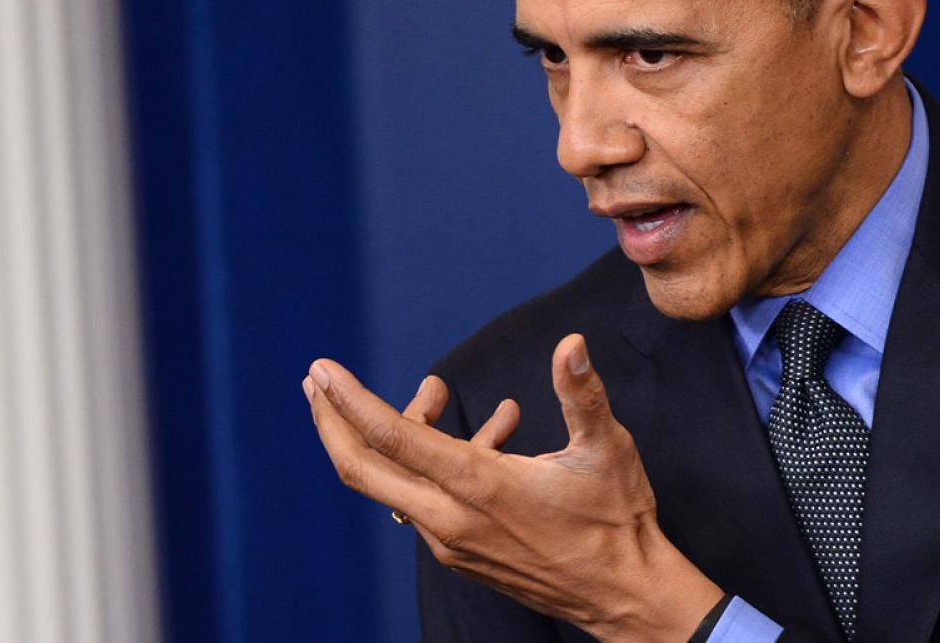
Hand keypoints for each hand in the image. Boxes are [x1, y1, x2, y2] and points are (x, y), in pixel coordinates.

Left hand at [304, 333, 723, 641]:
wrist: (624, 597)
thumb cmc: (616, 521)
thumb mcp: (606, 449)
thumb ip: (581, 393)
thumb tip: (571, 343)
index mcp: (478, 486)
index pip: (391, 439)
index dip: (350, 401)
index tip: (321, 370)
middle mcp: (451, 518)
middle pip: (362, 470)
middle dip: (331, 422)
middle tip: (315, 382)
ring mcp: (452, 540)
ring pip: (396, 483)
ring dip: (401, 433)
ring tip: (438, 393)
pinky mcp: (462, 553)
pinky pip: (426, 499)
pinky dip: (432, 460)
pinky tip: (491, 433)